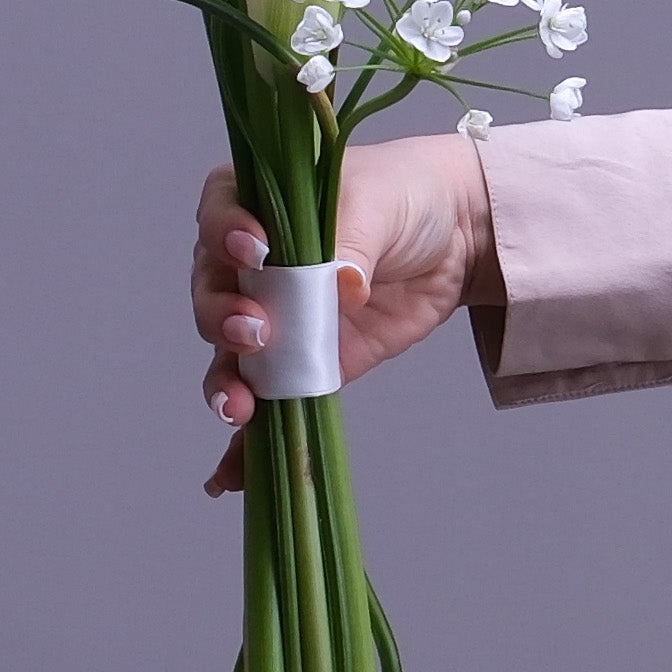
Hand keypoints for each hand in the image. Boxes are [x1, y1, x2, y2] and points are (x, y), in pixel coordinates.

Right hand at [192, 132, 494, 494]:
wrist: (458, 237)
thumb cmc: (406, 195)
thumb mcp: (378, 200)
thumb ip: (352, 237)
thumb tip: (340, 284)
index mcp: (259, 202)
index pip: (219, 216)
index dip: (225, 236)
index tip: (254, 253)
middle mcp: (253, 263)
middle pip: (213, 293)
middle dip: (223, 317)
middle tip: (256, 331)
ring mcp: (276, 317)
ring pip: (229, 355)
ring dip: (225, 383)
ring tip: (239, 406)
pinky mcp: (305, 362)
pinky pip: (266, 402)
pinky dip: (244, 444)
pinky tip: (230, 475)